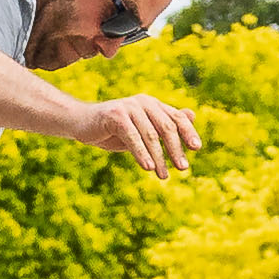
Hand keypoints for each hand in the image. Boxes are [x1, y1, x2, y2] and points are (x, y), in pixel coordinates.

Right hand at [76, 93, 201, 174]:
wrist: (82, 123)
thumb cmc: (114, 129)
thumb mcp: (142, 131)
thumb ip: (164, 125)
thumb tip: (193, 115)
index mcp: (153, 105)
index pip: (176, 117)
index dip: (187, 132)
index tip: (196, 148)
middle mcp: (143, 102)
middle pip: (166, 127)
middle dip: (176, 149)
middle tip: (183, 168)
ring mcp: (129, 107)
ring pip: (150, 135)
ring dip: (159, 157)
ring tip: (163, 175)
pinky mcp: (116, 115)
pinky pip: (133, 136)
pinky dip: (141, 153)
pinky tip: (148, 168)